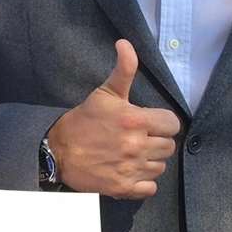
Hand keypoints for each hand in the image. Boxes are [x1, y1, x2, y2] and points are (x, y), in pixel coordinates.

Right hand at [47, 40, 179, 198]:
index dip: (163, 123)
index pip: (172, 124)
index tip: (151, 123)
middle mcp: (136, 146)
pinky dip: (144, 181)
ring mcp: (131, 169)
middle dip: (157, 141)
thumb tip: (125, 43)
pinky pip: (151, 187)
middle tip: (140, 138)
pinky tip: (131, 170)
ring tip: (134, 153)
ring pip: (160, 166)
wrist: (59, 151)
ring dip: (151, 161)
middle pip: (168, 146)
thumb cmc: (84, 120)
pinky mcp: (124, 188)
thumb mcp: (105, 92)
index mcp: (136, 120)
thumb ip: (124, 69)